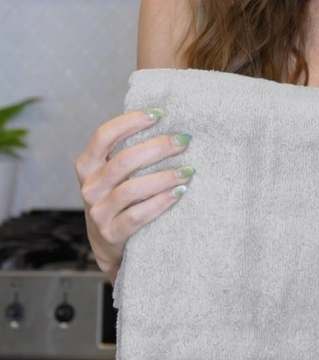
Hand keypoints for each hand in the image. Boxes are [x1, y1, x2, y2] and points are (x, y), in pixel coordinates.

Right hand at [74, 109, 191, 279]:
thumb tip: (169, 123)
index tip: (159, 113)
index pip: (103, 136)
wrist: (110, 245)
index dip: (130, 121)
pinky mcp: (111, 234)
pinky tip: (180, 192)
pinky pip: (138, 215)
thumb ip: (131, 153)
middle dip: (157, 147)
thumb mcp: (116, 176)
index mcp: (88, 167)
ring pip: (131, 189)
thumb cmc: (121, 200)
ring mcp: (98, 213)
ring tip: (188, 170)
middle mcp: (90, 188)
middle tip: (184, 140)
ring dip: (164, 177)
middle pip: (123, 161)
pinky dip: (161, 202)